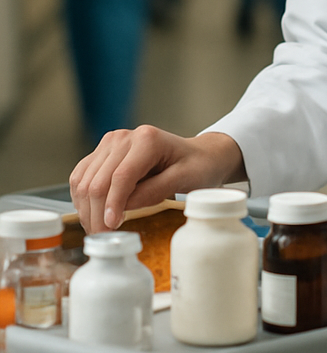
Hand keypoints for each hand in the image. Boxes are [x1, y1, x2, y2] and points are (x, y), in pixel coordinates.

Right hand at [69, 127, 244, 232]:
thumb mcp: (184, 179)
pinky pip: (80, 178)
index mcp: (147, 139)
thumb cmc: (196, 166)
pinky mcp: (101, 153)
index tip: (111, 228)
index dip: (112, 205)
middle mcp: (124, 137)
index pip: (121, 176)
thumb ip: (154, 191)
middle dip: (97, 214)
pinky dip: (83, 200)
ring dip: (87, 210)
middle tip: (105, 238)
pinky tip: (96, 214)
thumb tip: (122, 208)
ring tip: (100, 230)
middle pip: (97, 181)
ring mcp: (110, 143)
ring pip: (83, 182)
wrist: (197, 155)